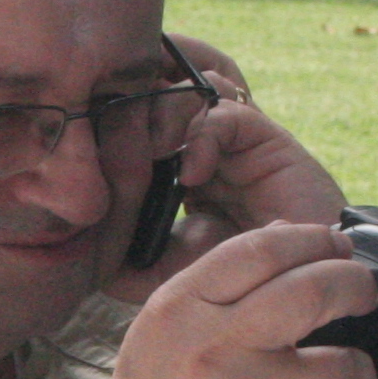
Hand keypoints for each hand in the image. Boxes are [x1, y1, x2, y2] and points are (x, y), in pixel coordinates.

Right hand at [68, 219, 375, 378]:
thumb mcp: (161, 337)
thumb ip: (217, 290)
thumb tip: (286, 234)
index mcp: (182, 310)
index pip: (260, 249)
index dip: (311, 239)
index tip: (333, 245)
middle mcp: (217, 346)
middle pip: (314, 290)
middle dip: (354, 285)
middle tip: (363, 294)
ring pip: (345, 368)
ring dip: (357, 378)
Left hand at [104, 39, 349, 302]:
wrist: (298, 291)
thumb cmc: (238, 282)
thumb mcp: (168, 275)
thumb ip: (124, 265)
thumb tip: (79, 252)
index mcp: (174, 166)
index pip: (135, 117)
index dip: (110, 114)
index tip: (83, 138)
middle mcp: (200, 144)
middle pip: (160, 87)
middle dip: (132, 97)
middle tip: (110, 126)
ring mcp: (232, 140)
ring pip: (190, 90)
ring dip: (164, 112)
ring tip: (153, 153)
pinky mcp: (265, 140)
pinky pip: (225, 114)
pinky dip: (202, 137)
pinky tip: (193, 175)